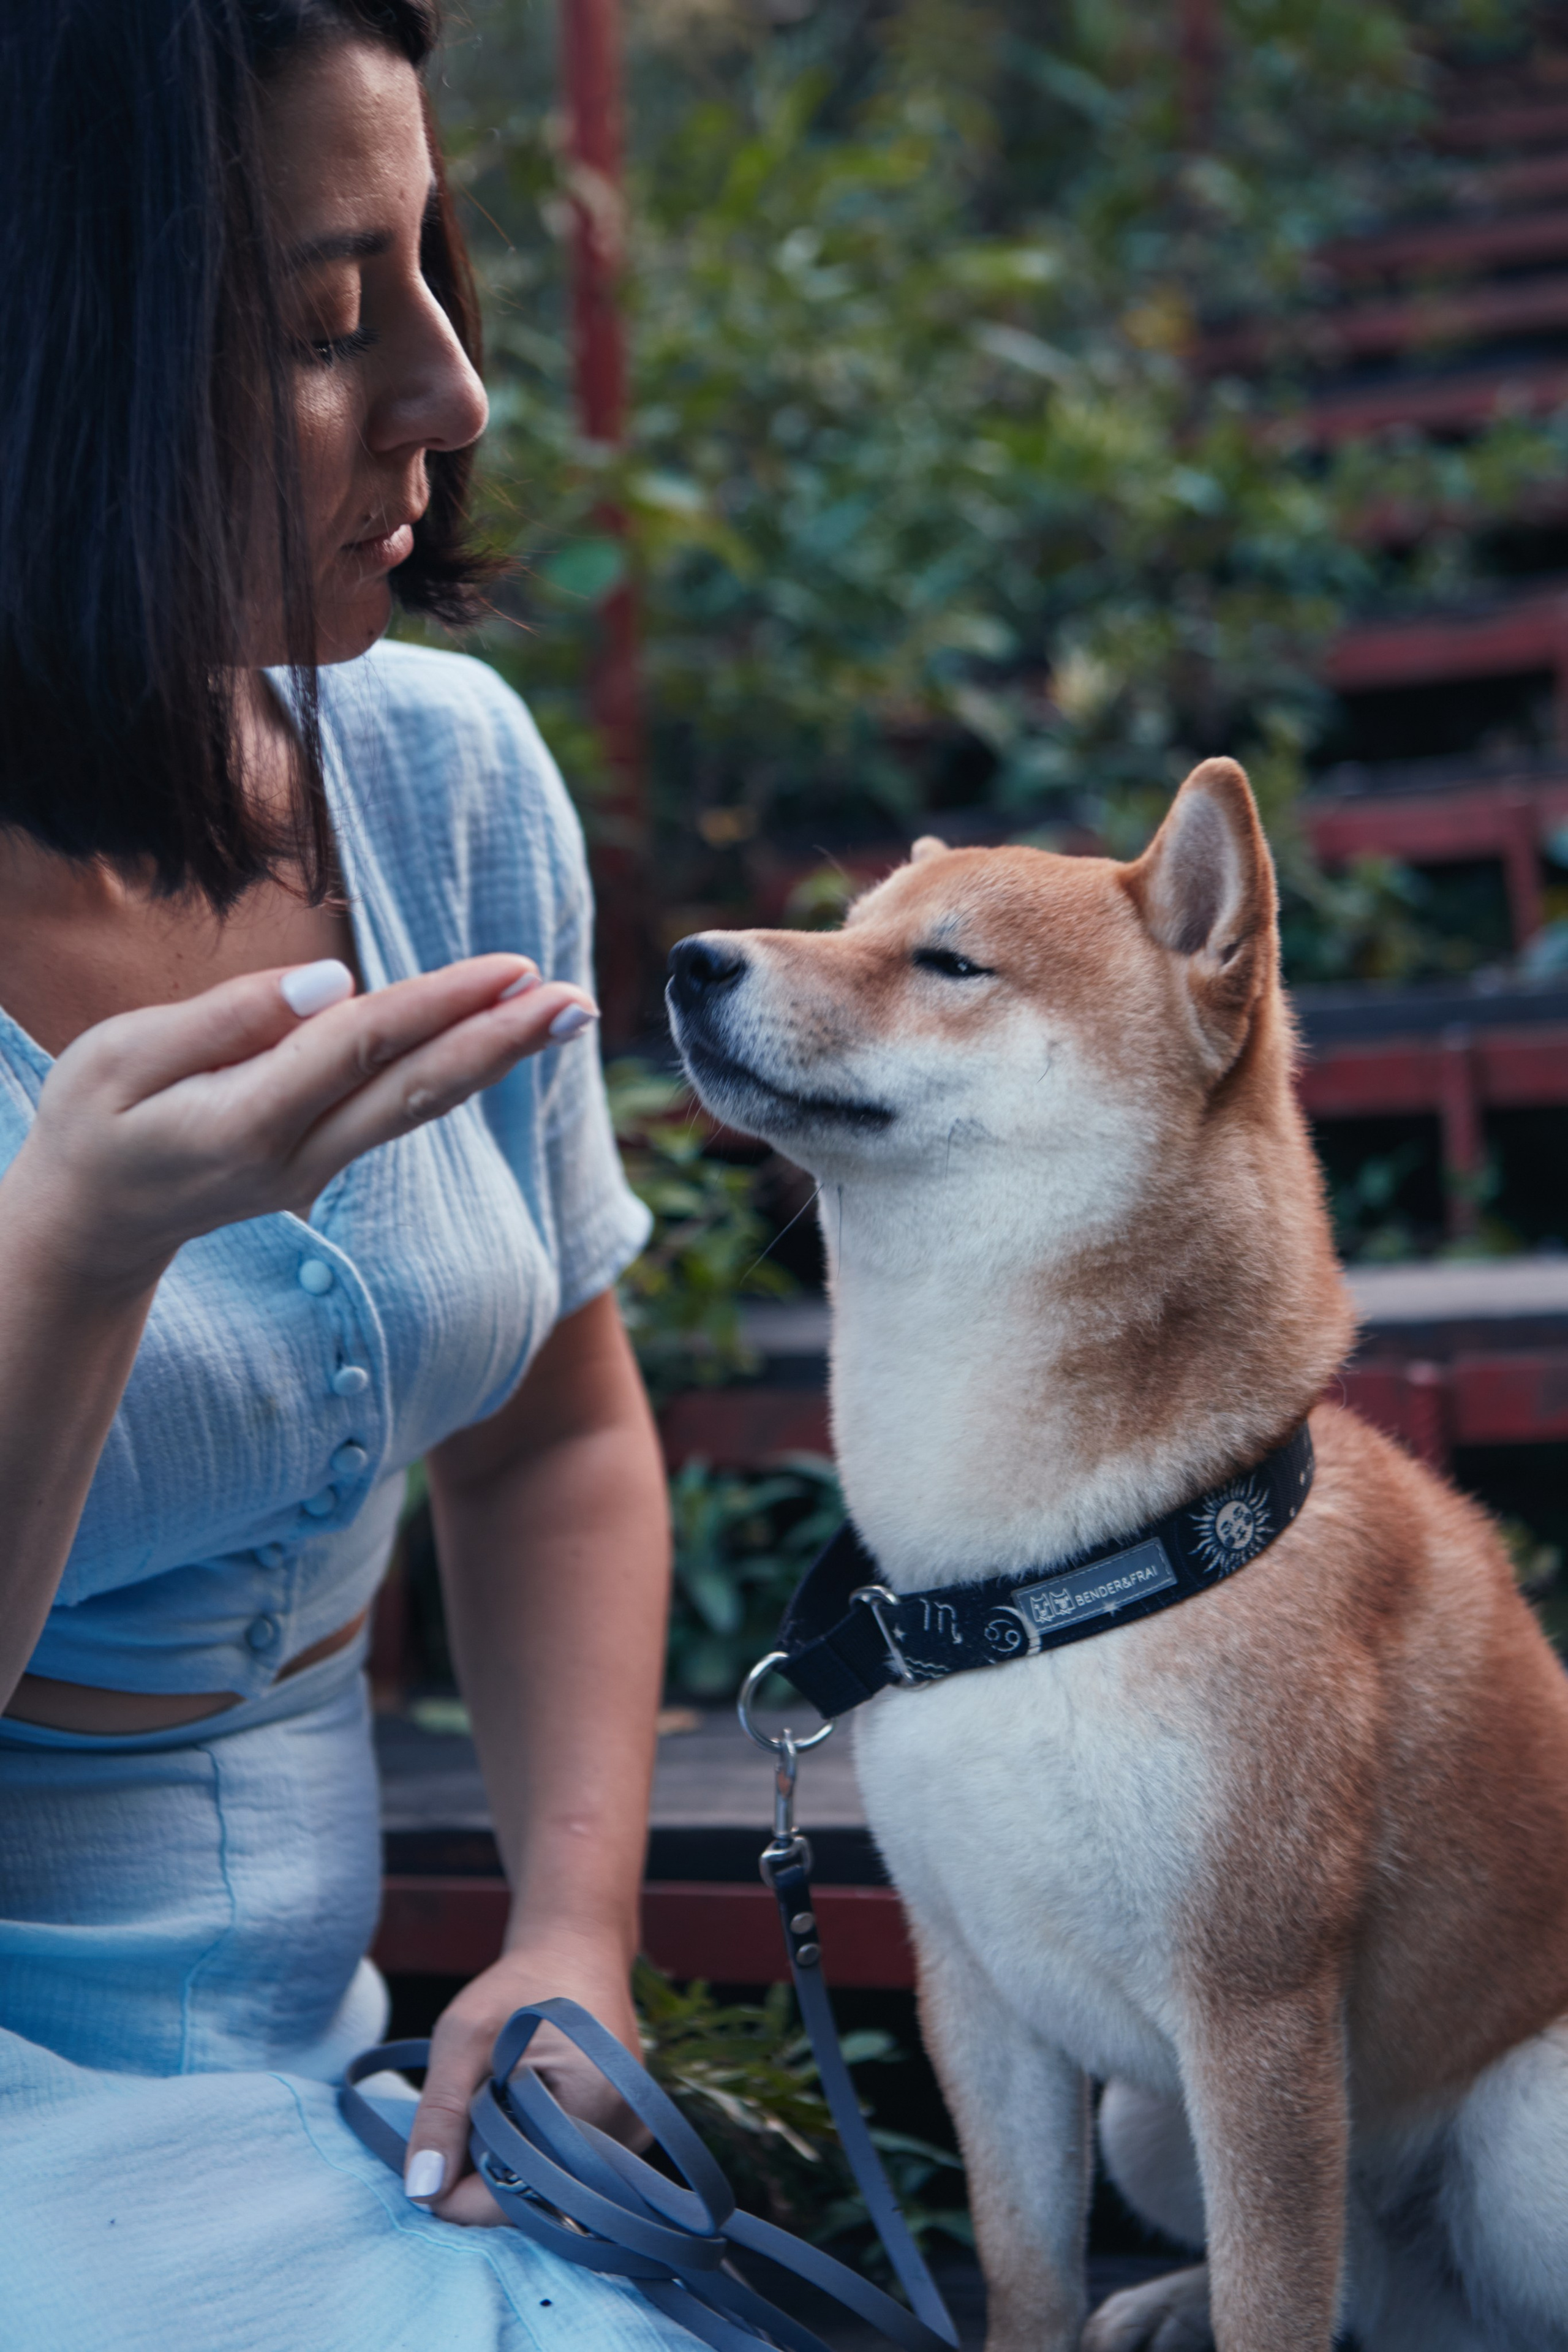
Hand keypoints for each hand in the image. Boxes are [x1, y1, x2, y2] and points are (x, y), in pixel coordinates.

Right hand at [3, 954, 596, 1298]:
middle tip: (579, 1000)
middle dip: (502, 1043)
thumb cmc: (95, 1125)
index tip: (510, 968)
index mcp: (245, 1124)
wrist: (92, 1225)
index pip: (360, 1049)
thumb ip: (228, 1019)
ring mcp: (316, 1168)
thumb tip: (337, 982)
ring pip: (420, 1104)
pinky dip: (457, 1068)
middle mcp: (297, 1156)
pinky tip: (504, 1035)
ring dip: (497, 1055)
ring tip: (568, 1009)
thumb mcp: (122, 1058)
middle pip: (416, 1090)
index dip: (439, 1005)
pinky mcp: (323, 1161)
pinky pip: (400, 1108)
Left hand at [403, 1936, 647, 2226]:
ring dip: (509, 2167)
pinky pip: (567, 2167)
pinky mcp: (626, 2131)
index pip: (522, 2192)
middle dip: (485, 2179)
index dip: (463, 2195)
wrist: (575, 1948)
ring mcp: (632, 2132)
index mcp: (598, 2102)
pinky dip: (532, 2154)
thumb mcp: (464, 2035)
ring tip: (487, 2115)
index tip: (423, 2178)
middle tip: (451, 2139)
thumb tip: (422, 2192)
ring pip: (551, 2186)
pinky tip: (515, 2117)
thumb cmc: (520, 1985)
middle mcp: (628, 2128)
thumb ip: (440, 2113)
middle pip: (537, 2195)